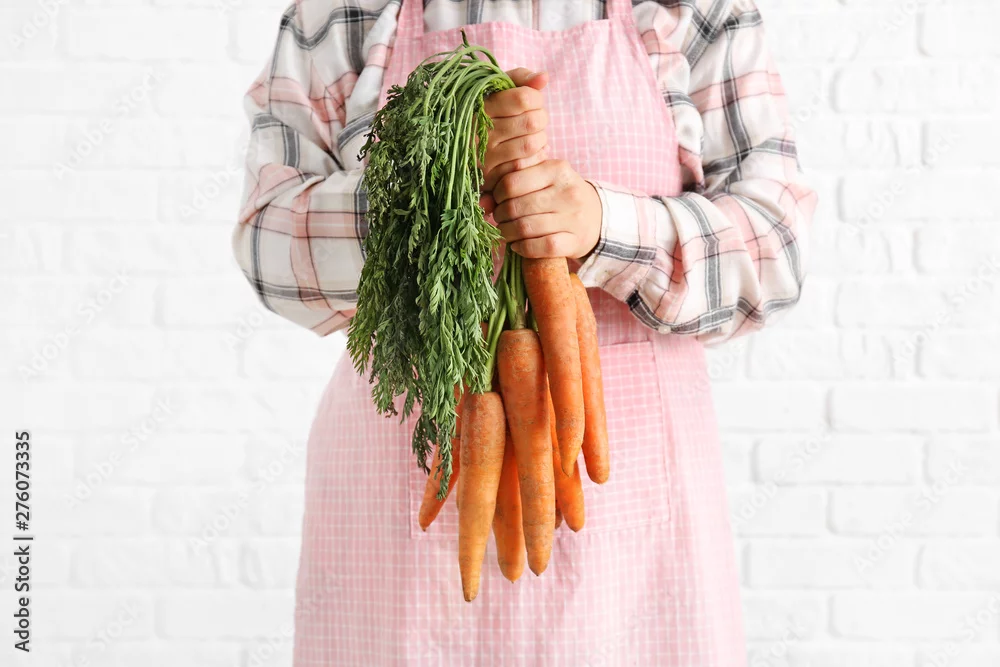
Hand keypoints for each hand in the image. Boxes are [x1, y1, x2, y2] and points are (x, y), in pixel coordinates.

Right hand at [479, 68, 549, 214]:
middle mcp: (479, 131)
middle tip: (535, 120)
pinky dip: (536, 158)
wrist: (454, 150)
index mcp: (479, 106)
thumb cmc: (484, 114)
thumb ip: (519, 79)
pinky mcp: (490, 177)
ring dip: (541, 139)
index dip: (536, 98)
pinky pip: (527, 165)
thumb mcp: (494, 90)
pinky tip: (529, 153)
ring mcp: (484, 157)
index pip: (524, 98)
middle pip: (532, 121)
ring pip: (533, 144)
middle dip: (541, 119)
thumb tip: (543, 78)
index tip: (532, 102)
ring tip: (532, 135)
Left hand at [492, 159, 601, 258]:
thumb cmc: (560, 195)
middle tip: (500, 218)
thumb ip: (512, 183)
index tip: (497, 200)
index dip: (497, 194)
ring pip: (525, 228)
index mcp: (557, 169)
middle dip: (500, 215)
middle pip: (515, 206)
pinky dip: (522, 248)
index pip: (512, 181)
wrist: (597, 217)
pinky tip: (518, 246)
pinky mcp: (575, 241)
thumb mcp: (542, 180)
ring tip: (506, 232)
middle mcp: (568, 192)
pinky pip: (539, 247)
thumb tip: (481, 202)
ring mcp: (573, 218)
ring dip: (507, 233)